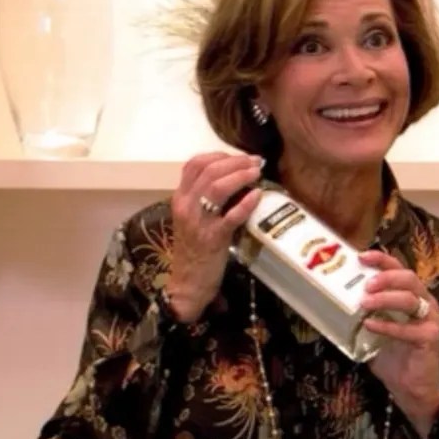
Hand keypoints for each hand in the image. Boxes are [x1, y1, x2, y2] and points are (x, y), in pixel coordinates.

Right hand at [165, 151, 263, 322]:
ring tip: (256, 172)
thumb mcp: (193, 218)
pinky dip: (246, 203)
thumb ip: (204, 198)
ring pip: (216, 188)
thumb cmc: (194, 250)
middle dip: (235, 162)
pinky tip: (258, 195)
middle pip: (208, 171)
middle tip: (255, 162)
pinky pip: (231, 216)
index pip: (194, 164)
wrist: (188, 282)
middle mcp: (186, 206)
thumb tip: (233, 177)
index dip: (219, 155)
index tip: (238, 157)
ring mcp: (199, 222)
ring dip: (240, 176)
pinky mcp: (213, 238)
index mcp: (180, 198)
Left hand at [358, 250, 438, 435]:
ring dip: (386, 298)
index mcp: (412, 295)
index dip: (381, 260)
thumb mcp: (373, 329)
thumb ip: (363, 313)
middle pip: (408, 278)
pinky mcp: (430, 337)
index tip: (361, 256)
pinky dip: (388, 325)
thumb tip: (333, 300)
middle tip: (365, 284)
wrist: (410, 388)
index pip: (399, 269)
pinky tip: (371, 325)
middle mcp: (425, 302)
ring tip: (364, 303)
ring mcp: (430, 319)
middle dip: (385, 277)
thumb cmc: (391, 356)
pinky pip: (408, 328)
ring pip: (411, 299)